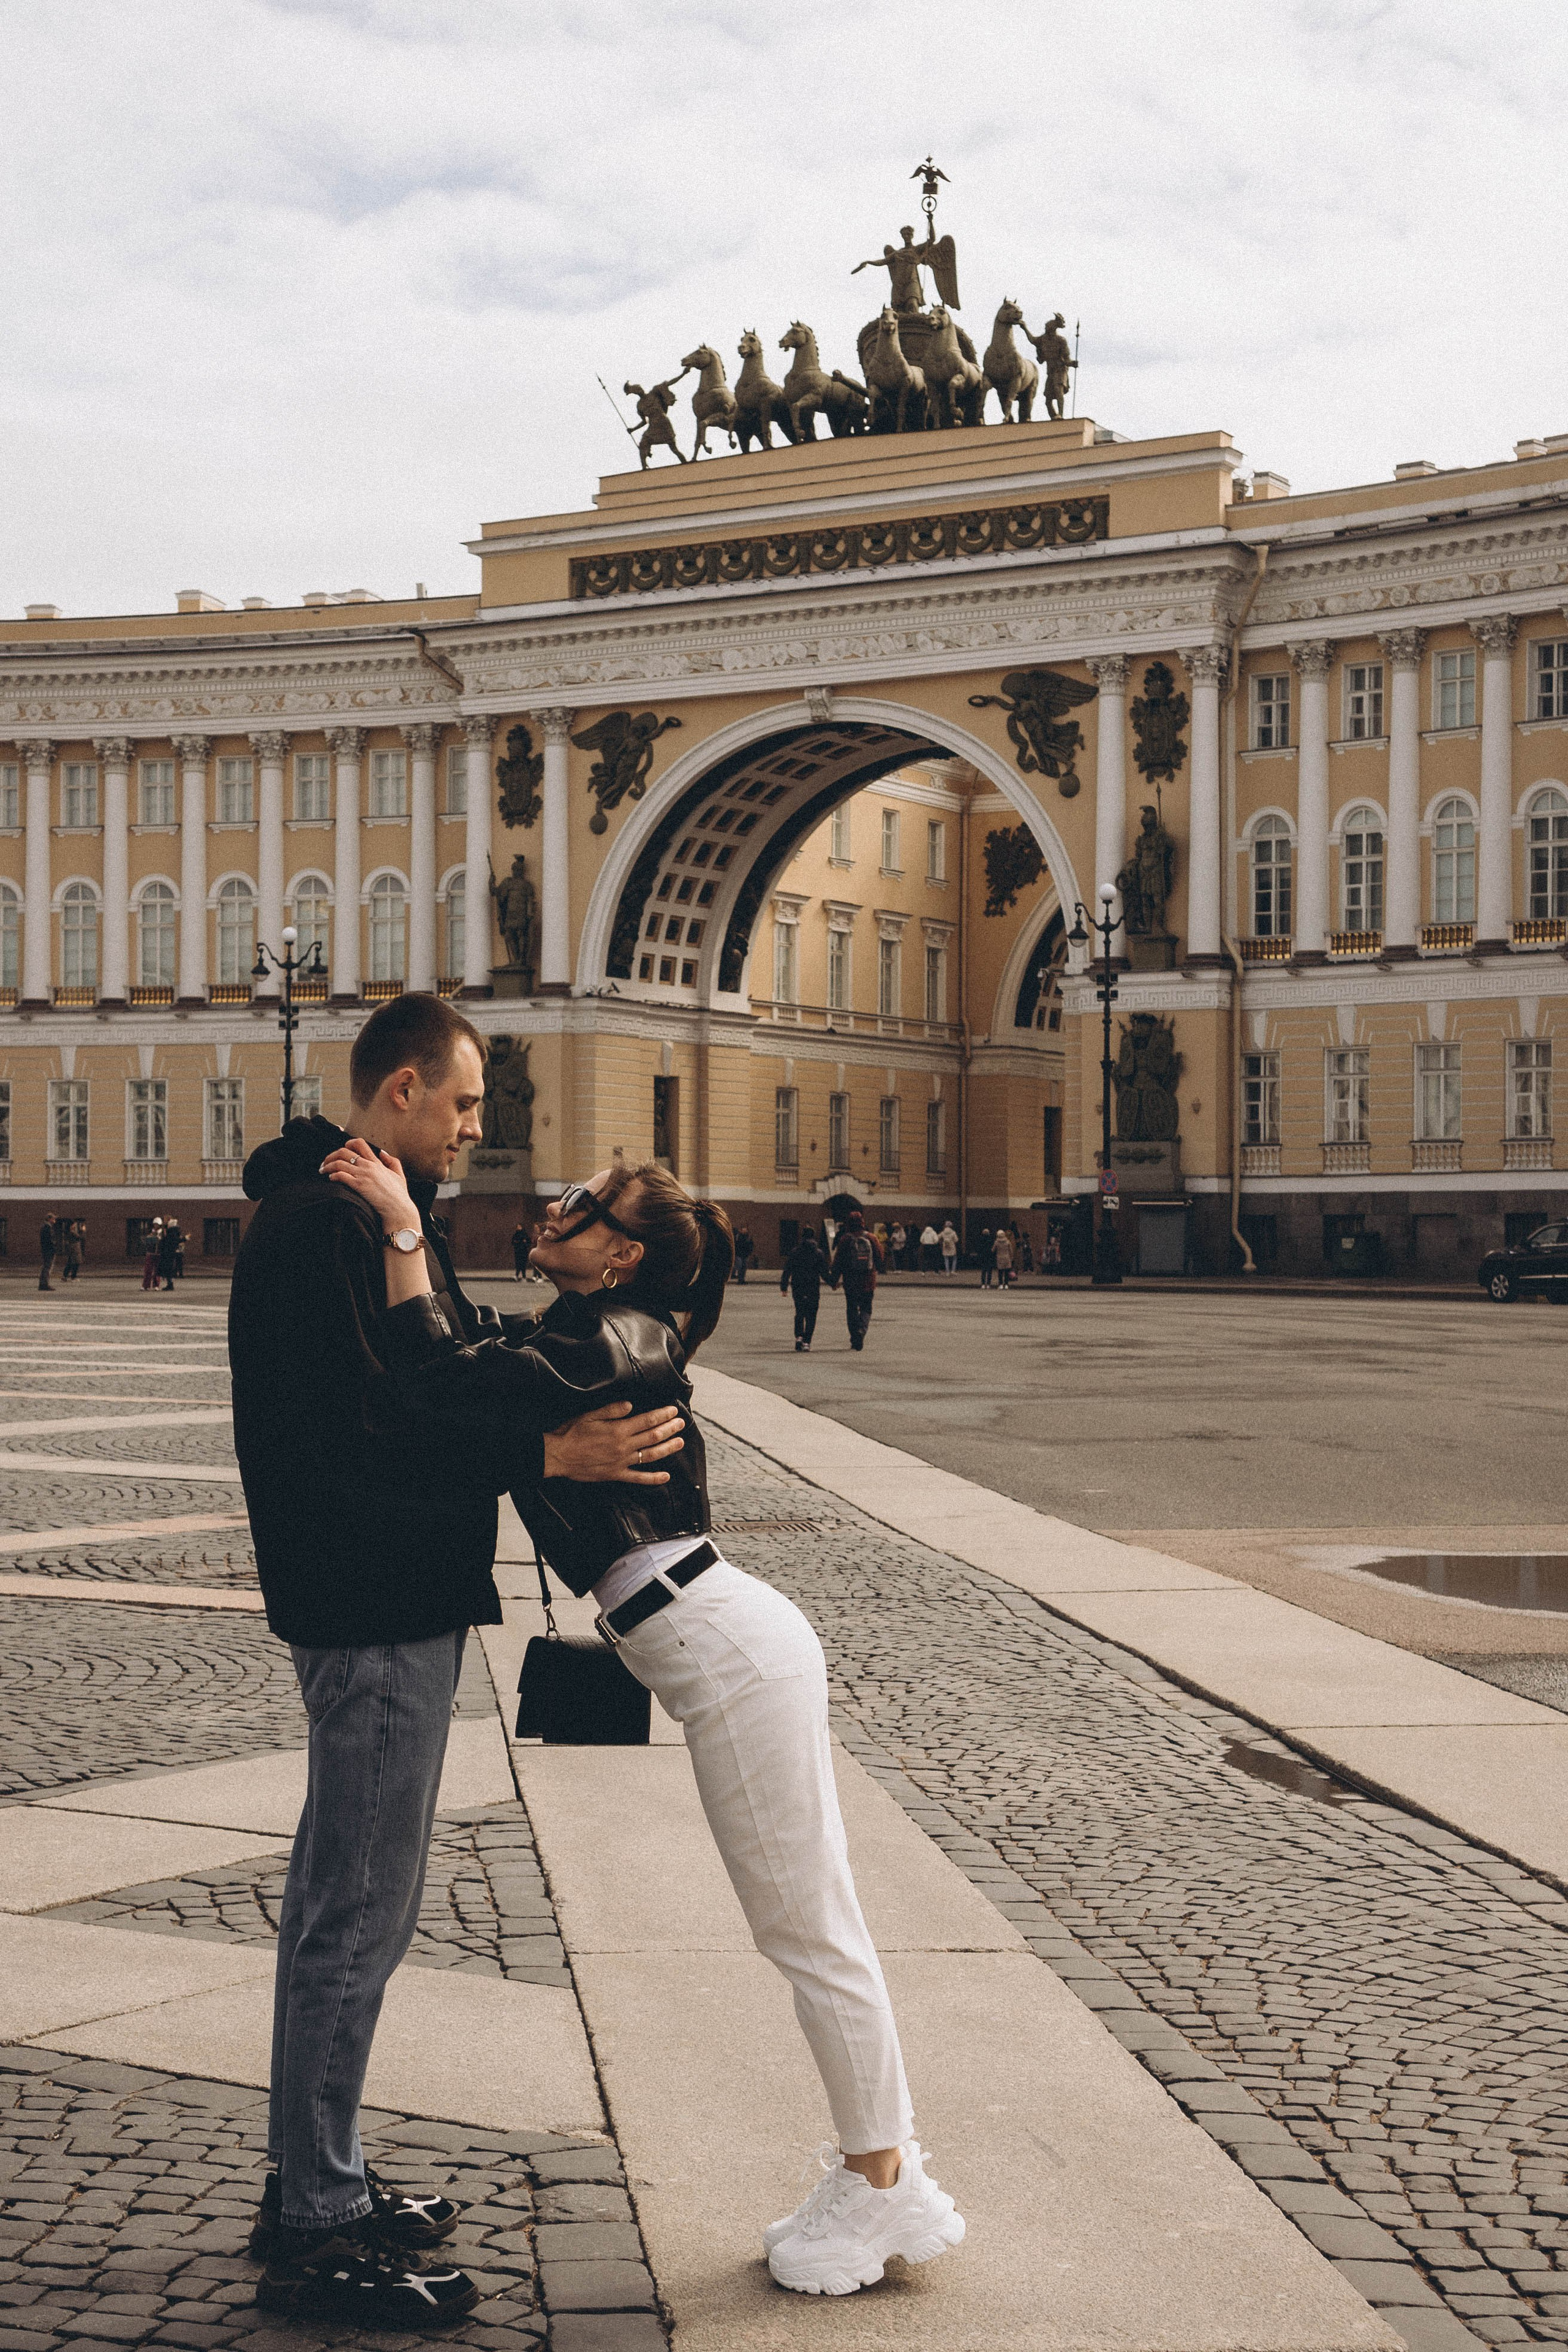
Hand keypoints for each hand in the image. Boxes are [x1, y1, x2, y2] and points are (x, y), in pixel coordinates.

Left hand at [323, 1137, 418, 1231]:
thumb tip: (382, 1152)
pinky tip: (331, 1179)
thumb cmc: (399, 1195)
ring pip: (339, 1163)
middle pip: (344, 1152)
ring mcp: (363, 1175)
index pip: (359, 1143)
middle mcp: (368, 1166)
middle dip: (331, 1155)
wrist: (398, 1209)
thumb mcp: (399, 1175)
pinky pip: (341, 1176)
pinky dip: (333, 1175)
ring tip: (322, 1171)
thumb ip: (392, 1161)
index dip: (347, 1144)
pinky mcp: (359, 1186)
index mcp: (377, 1162)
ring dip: (327, 1166)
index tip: (341, 1151)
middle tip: (325, 1162)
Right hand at [543, 1401, 684, 1485]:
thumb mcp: (590, 1415)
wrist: (557, 1456)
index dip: (662, 1415)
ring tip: (680, 1442)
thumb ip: (611, 1410)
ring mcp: (621, 1462)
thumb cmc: (571, 1433)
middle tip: (682, 1423)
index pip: (647, 1421)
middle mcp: (623, 1446)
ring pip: (651, 1455)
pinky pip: (638, 1478)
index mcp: (618, 1430)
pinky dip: (653, 1478)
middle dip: (669, 1429)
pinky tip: (665, 1477)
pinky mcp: (616, 1475)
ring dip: (667, 1448)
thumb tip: (630, 1405)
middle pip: (653, 1437)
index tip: (673, 1411)